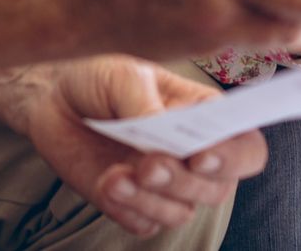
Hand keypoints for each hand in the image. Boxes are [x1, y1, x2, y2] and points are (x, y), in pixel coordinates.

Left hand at [22, 56, 265, 237]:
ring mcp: (165, 185)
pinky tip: (107, 182)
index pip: (246, 146)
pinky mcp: (135, 206)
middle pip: (217, 188)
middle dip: (183, 181)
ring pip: (181, 212)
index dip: (234, 157)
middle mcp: (193, 155)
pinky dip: (127, 209)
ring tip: (117, 176)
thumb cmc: (98, 80)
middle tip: (148, 164)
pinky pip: (145, 224)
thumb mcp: (123, 76)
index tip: (201, 156)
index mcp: (204, 117)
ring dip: (151, 199)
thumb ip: (147, 104)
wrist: (53, 100)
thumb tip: (163, 131)